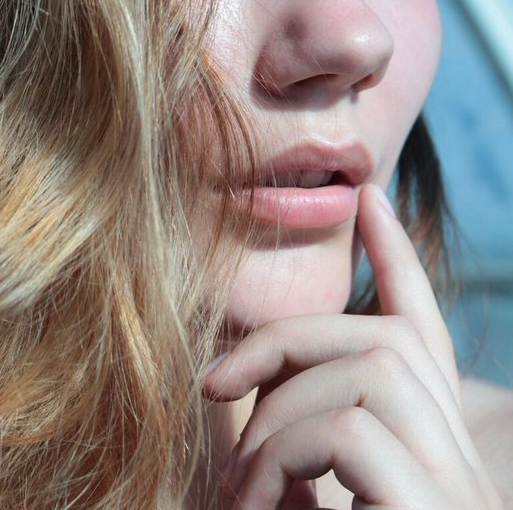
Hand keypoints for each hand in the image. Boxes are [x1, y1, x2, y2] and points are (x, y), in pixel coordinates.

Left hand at [204, 184, 502, 508]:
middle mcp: (462, 459)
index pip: (424, 330)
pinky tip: (254, 504)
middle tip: (213, 382)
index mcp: (433, 448)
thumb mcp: (307, 492)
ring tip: (236, 479)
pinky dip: (282, 454)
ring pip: (374, 367)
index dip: (397, 258)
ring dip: (278, 411)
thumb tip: (258, 389)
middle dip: (288, 341)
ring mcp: (459, 486)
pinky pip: (351, 427)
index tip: (370, 196)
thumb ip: (302, 438)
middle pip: (387, 339)